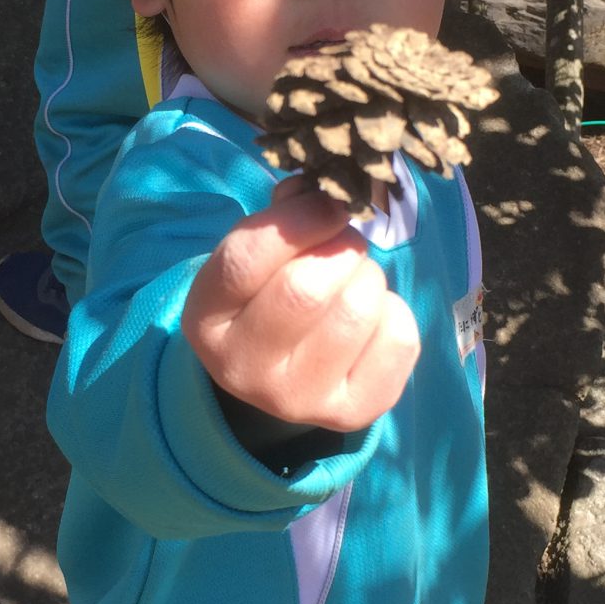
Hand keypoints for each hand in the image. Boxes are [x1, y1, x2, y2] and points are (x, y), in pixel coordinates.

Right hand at [183, 178, 420, 432]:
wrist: (278, 379)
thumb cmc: (266, 298)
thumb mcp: (253, 259)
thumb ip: (282, 216)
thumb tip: (328, 191)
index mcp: (206, 321)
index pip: (246, 260)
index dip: (298, 220)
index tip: (328, 205)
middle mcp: (244, 369)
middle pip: (306, 290)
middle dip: (340, 248)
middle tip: (345, 245)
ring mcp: (299, 399)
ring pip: (357, 311)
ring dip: (369, 278)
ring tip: (356, 282)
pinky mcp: (352, 413)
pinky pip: (398, 339)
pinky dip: (395, 312)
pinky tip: (372, 319)